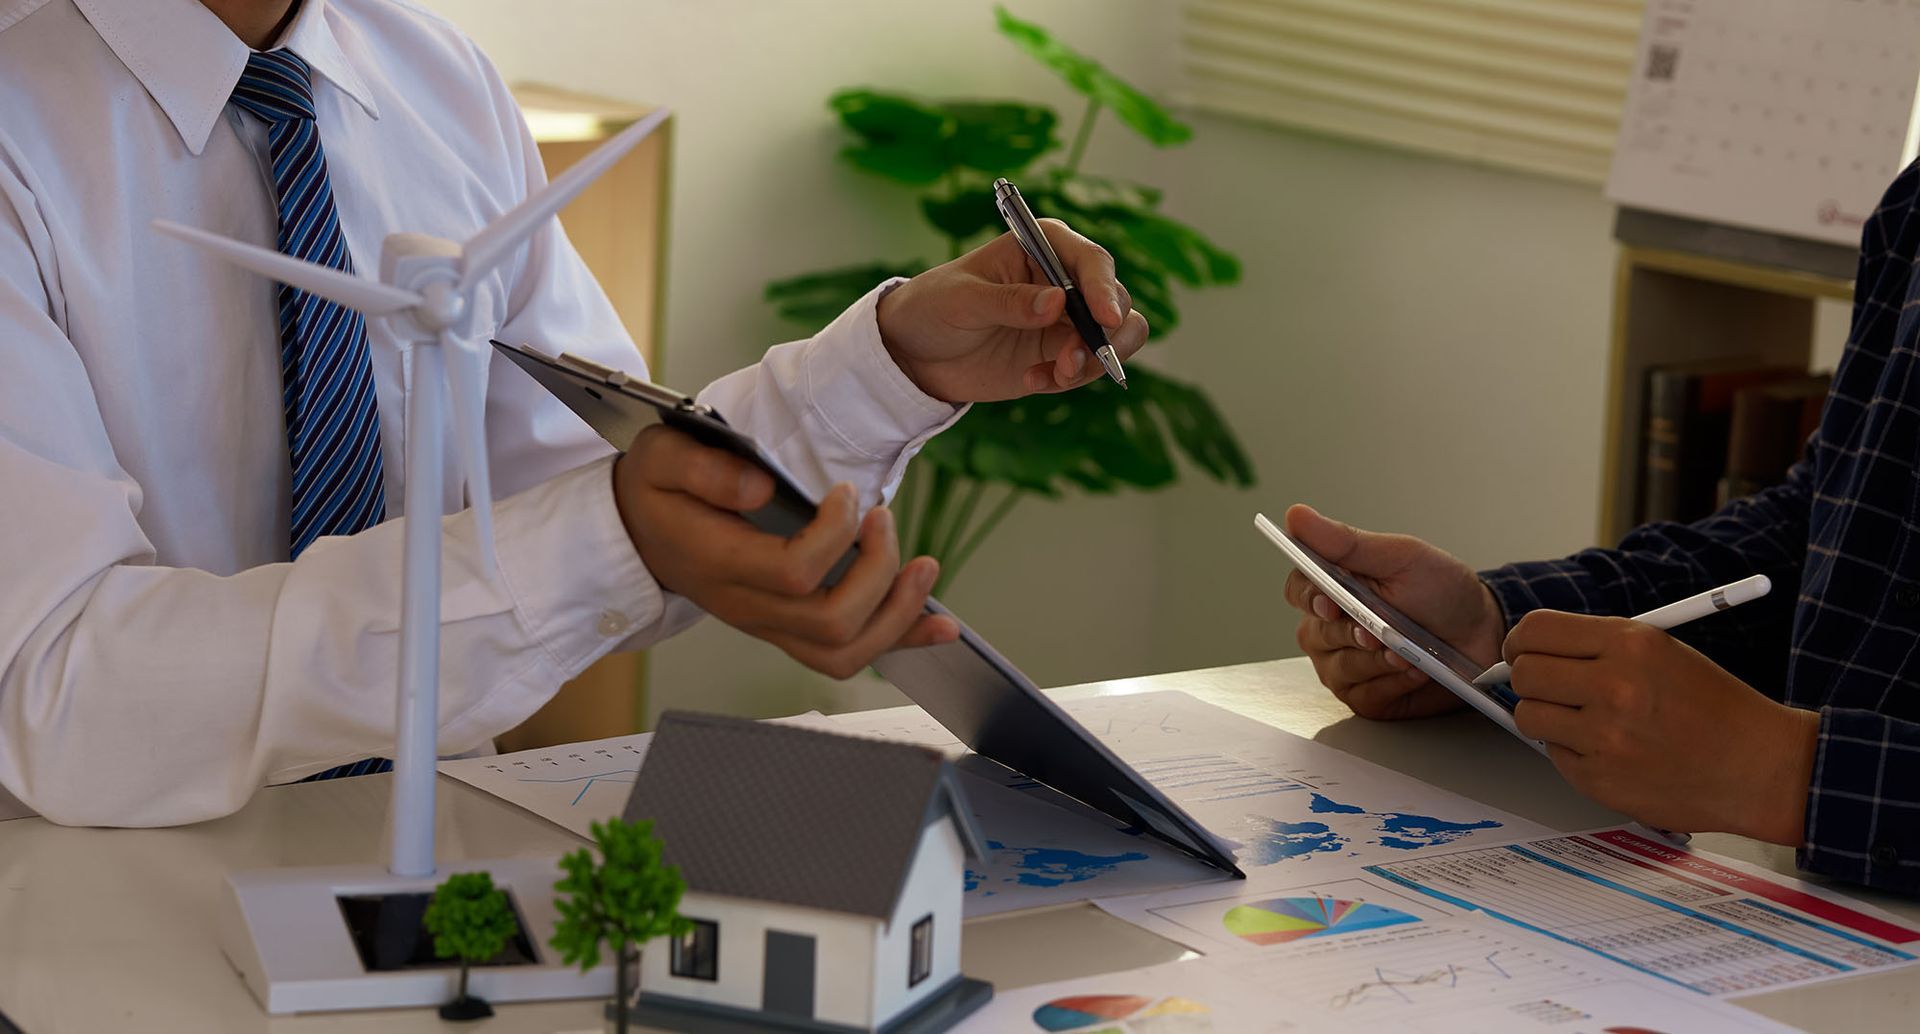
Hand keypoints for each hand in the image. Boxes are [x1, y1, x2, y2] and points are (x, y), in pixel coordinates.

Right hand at [612, 426, 958, 678]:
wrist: (637, 533)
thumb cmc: (656, 492)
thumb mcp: (661, 459)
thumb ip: (704, 469)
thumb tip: (759, 487)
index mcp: (718, 562)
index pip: (793, 571)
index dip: (834, 535)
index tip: (846, 493)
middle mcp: (747, 606)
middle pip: (832, 620)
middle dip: (878, 571)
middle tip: (883, 520)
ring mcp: (768, 625)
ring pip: (844, 652)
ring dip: (898, 613)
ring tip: (924, 567)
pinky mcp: (787, 630)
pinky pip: (846, 655)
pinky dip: (900, 640)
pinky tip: (938, 625)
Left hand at [876, 219, 1149, 402]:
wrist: (915, 353)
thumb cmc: (933, 306)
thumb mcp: (962, 300)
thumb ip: (1009, 301)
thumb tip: (1057, 302)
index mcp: (1044, 246)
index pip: (1092, 261)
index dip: (1105, 288)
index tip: (1105, 319)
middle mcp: (1065, 279)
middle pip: (1116, 300)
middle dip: (1103, 335)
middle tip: (1071, 361)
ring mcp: (1066, 319)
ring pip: (1115, 337)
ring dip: (1095, 361)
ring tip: (1057, 375)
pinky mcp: (1060, 353)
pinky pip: (1089, 367)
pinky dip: (1070, 378)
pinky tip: (1032, 380)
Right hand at [1281, 504, 1504, 719]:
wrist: (1483, 632)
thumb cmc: (1442, 591)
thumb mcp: (1400, 557)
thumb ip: (1346, 542)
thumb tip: (1296, 516)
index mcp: (1333, 587)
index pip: (1299, 590)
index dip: (1309, 598)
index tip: (1331, 603)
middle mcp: (1330, 628)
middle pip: (1316, 634)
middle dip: (1351, 633)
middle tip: (1379, 632)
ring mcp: (1345, 665)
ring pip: (1339, 668)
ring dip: (1376, 661)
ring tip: (1407, 653)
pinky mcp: (1366, 697)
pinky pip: (1365, 695)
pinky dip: (1392, 683)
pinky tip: (1413, 671)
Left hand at [1504, 611, 1817, 842]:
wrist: (1759, 767)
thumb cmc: (1713, 707)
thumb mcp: (1660, 651)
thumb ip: (1596, 647)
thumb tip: (1530, 649)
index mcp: (1630, 643)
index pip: (1537, 630)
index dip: (1520, 642)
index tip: (1520, 651)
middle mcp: (1614, 686)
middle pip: (1523, 673)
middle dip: (1527, 678)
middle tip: (1546, 687)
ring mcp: (1605, 736)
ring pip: (1528, 716)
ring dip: (1545, 717)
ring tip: (1582, 720)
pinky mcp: (1600, 778)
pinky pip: (1554, 755)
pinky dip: (1571, 752)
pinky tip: (1609, 751)